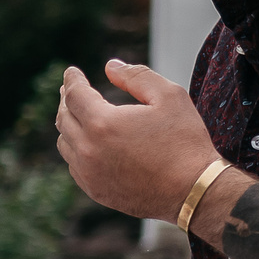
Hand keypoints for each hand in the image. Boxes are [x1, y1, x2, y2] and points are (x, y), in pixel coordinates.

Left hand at [55, 61, 222, 222]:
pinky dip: (76, 151)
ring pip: (66, 144)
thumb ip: (136, 76)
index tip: (71, 72)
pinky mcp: (96, 191)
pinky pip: (75, 166)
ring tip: (77, 115)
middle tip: (69, 90)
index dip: (71, 80)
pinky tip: (86, 145)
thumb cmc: (185, 141)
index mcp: (102, 123)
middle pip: (64, 118)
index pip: (74, 95)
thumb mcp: (169, 96)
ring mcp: (89, 174)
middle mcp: (88, 150)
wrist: (194, 191)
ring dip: (69, 126)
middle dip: (66, 100)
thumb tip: (110, 66)